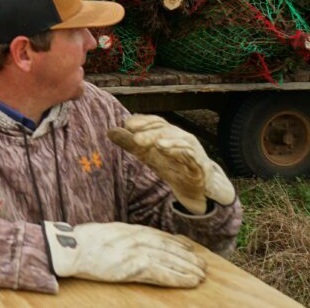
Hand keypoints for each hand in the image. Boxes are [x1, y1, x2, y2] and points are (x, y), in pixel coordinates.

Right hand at [43, 221, 206, 287]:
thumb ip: (122, 235)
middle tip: (203, 264)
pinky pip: (162, 274)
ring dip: (188, 268)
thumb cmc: (84, 241)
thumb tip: (132, 239)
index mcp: (130, 229)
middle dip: (188, 257)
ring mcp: (137, 252)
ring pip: (170, 260)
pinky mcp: (135, 267)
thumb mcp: (107, 231)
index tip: (190, 248)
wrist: (72, 248)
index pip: (160, 235)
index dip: (177, 243)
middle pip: (169, 248)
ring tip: (201, 275)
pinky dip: (178, 278)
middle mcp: (137, 238)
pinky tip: (190, 282)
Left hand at [107, 114, 235, 213]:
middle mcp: (180, 138)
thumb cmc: (172, 165)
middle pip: (165, 130)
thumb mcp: (147, 154)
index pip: (156, 122)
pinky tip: (170, 153)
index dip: (143, 121)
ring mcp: (192, 150)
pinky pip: (192, 156)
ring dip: (168, 141)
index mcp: (168, 133)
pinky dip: (181, 152)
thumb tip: (109, 131)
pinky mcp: (200, 165)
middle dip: (150, 132)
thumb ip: (130, 143)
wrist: (196, 187)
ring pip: (180, 140)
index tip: (127, 124)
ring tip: (157, 144)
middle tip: (135, 138)